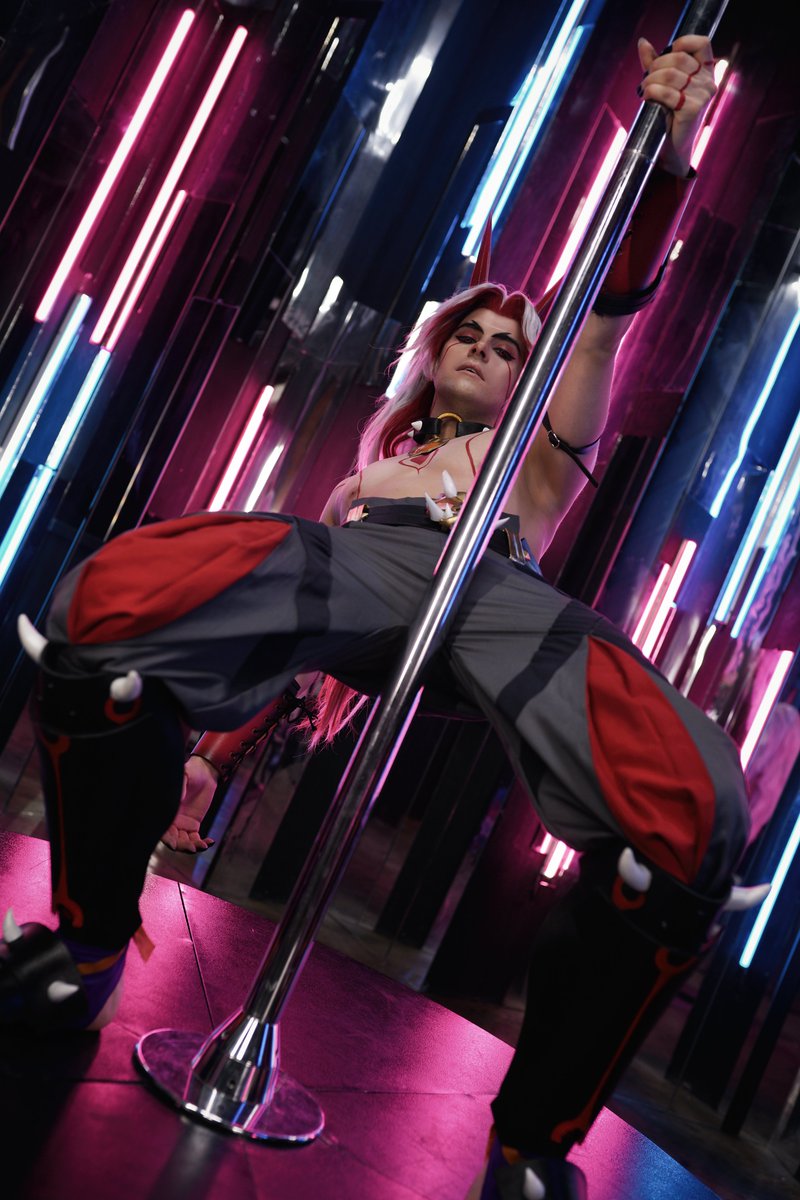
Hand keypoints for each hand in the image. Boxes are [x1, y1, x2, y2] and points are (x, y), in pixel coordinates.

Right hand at [161, 755, 218, 852]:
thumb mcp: (183, 777)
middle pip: (172, 839)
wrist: (204, 771)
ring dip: (192, 847)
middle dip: (181, 846)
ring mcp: (181, 824)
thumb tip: (177, 800)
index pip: (161, 828)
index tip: (173, 844)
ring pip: (183, 842)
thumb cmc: (189, 771)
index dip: (165, 838)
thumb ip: (179, 789)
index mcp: (163, 809)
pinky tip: (210, 842)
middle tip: (192, 847)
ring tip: (202, 846)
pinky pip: (195, 839)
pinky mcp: (193, 825)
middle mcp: (170, 820)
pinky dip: (202, 843)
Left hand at [638, 35, 716, 175]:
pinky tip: (647, 98)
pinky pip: (666, 92)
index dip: (681, 43)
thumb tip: (642, 42)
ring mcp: (703, 96)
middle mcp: (708, 82)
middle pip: (678, 58)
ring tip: (644, 90)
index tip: (667, 56)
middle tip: (646, 80)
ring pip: (670, 74)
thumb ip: (655, 63)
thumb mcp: (664, 84)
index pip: (702, 42)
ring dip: (650, 80)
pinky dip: (651, 92)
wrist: (673, 149)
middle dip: (655, 66)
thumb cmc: (668, 115)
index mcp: (706, 72)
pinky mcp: (693, 109)